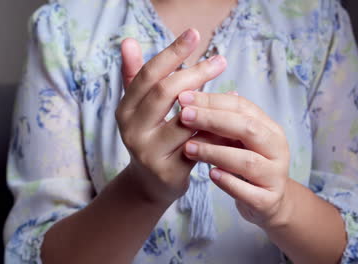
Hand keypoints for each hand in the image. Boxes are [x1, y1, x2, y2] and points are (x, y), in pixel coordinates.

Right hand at [115, 28, 227, 205]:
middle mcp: (132, 130)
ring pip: (185, 120)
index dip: (172, 52)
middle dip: (196, 72)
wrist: (150, 184)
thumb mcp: (139, 108)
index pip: (148, 74)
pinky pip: (199, 144)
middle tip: (220, 60)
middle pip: (165, 92)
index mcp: (125, 109)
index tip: (194, 34)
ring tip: (231, 88)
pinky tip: (231, 116)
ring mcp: (149, 153)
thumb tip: (128, 41)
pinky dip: (216, 129)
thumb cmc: (151, 136)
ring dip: (211, 102)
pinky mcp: (169, 171)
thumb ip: (135, 75)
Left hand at [178, 91, 292, 228]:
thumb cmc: (246, 164)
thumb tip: (191, 101)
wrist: (268, 202)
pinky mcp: (267, 200)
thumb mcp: (235, 141)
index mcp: (270, 128)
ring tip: (189, 148)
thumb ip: (218, 123)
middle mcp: (277, 149)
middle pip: (247, 128)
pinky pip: (248, 191)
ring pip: (248, 161)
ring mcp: (275, 175)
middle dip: (213, 120)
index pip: (242, 107)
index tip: (183, 98)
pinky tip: (211, 175)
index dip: (212, 100)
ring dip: (216, 152)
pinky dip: (228, 182)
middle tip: (184, 116)